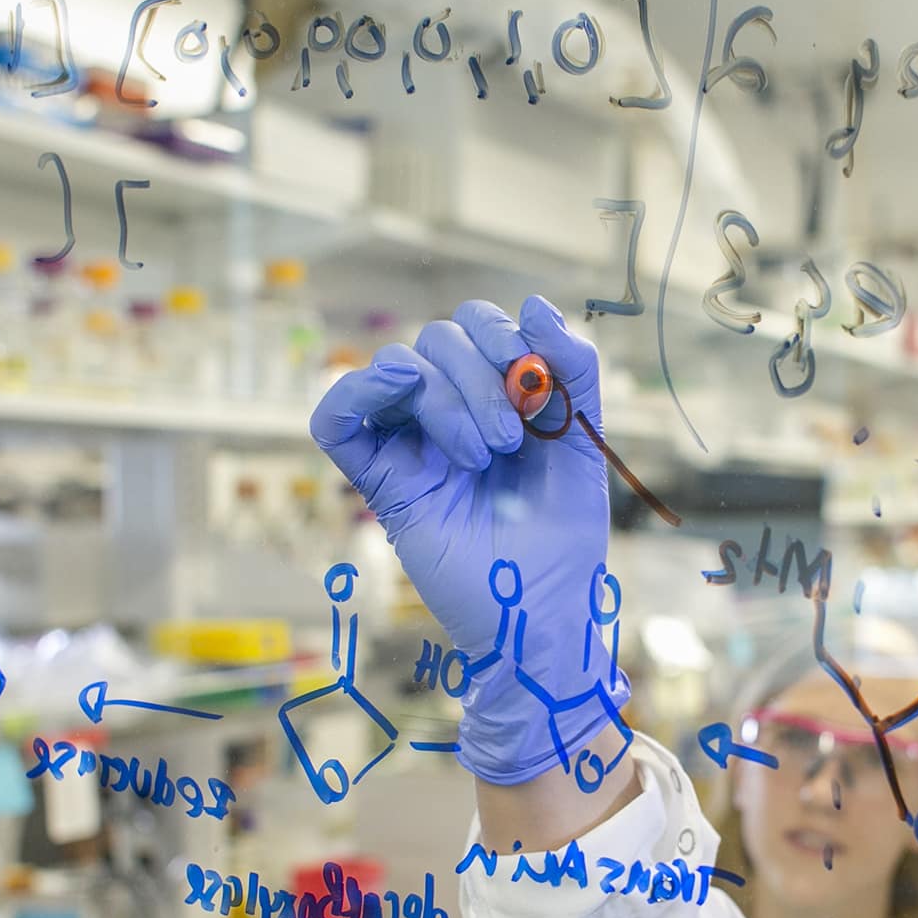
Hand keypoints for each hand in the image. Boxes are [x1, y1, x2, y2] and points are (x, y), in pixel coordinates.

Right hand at [312, 296, 631, 786]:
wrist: (542, 614)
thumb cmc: (565, 539)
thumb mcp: (581, 440)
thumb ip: (573, 371)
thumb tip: (535, 303)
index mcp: (494, 401)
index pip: (476, 328)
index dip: (503, 335)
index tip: (537, 389)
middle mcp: (447, 416)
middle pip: (438, 339)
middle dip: (479, 374)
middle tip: (510, 441)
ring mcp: (409, 446)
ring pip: (397, 367)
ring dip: (445, 394)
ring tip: (481, 456)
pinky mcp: (379, 482)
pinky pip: (336, 416)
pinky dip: (359, 388)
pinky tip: (404, 396)